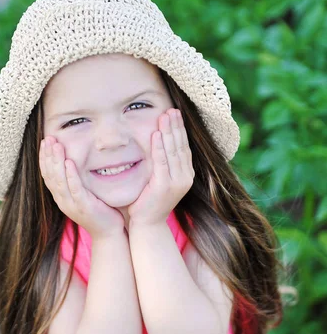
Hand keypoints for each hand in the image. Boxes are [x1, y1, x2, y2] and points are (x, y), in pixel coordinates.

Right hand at [39, 136, 125, 238]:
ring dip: (57, 161)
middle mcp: (63, 201)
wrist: (108, 232)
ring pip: (59, 181)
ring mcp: (72, 205)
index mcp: (61, 197)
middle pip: (50, 175)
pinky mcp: (84, 207)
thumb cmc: (99, 210)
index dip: (44, 158)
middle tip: (48, 138)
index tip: (45, 142)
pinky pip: (75, 189)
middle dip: (48, 156)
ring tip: (56, 145)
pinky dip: (71, 175)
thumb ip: (76, 180)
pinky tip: (69, 162)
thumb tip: (72, 160)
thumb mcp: (84, 194)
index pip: (47, 175)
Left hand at [128, 108, 194, 227]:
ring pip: (173, 151)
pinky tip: (157, 134)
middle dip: (176, 126)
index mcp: (186, 175)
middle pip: (181, 146)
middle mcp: (185, 178)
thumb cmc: (149, 202)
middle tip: (172, 109)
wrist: (147, 224)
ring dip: (169, 132)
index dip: (180, 130)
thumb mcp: (159, 180)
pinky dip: (160, 147)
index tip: (175, 114)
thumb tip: (159, 143)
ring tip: (165, 116)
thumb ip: (163, 164)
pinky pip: (162, 162)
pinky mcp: (164, 186)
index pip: (184, 147)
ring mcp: (176, 183)